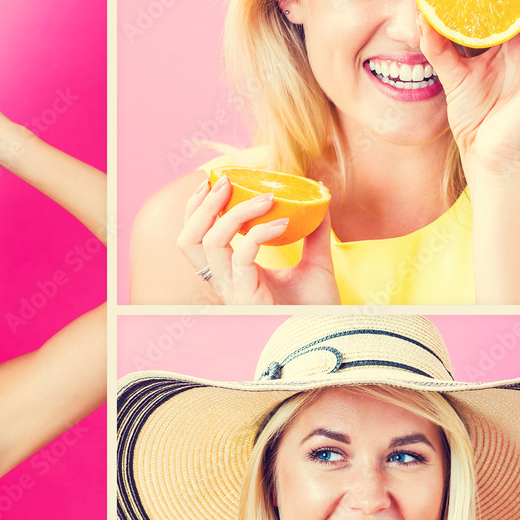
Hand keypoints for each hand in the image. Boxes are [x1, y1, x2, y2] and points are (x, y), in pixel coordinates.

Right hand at [178, 174, 339, 304]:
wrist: (331, 338)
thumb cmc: (318, 310)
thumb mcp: (316, 263)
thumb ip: (313, 233)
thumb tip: (319, 200)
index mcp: (230, 273)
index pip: (195, 237)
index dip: (196, 208)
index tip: (214, 182)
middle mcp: (225, 281)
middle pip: (188, 239)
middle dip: (202, 205)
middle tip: (226, 181)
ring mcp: (233, 290)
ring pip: (209, 243)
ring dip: (234, 212)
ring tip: (265, 197)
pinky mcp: (248, 297)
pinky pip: (242, 256)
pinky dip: (260, 232)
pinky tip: (283, 222)